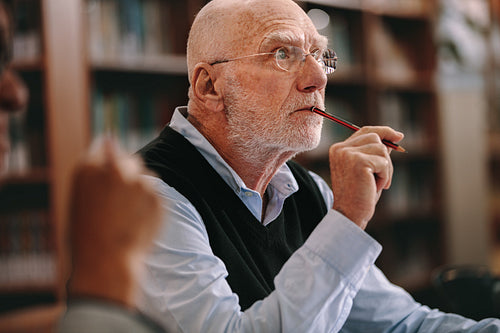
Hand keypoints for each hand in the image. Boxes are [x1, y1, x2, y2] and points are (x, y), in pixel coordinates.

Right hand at [68, 137, 161, 306]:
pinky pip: (156, 193)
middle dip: (126, 171)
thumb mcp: (80, 198)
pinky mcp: (157, 196)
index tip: (109, 174)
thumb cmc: (86, 235)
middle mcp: (115, 169)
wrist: (107, 263)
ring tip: (128, 214)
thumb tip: (109, 141)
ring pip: (145, 175)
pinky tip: (138, 221)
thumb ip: (95, 169)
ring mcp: (139, 182)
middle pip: (127, 158)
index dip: (107, 159)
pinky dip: (150, 203)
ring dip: (140, 187)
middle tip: (119, 199)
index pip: (104, 145)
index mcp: (88, 168)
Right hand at [329, 126, 403, 229]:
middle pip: (375, 137)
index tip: (399, 136)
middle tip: (382, 177)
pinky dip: (385, 176)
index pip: (364, 131)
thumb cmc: (359, 194)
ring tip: (376, 183)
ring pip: (381, 149)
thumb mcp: (368, 170)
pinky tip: (375, 187)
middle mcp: (340, 149)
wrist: (349, 214)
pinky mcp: (359, 162)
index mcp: (338, 149)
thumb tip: (395, 137)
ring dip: (385, 168)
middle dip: (385, 157)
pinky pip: (384, 162)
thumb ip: (375, 152)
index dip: (383, 131)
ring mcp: (348, 154)